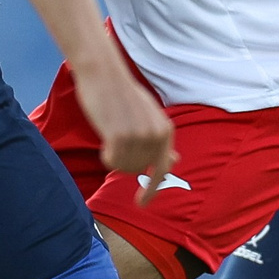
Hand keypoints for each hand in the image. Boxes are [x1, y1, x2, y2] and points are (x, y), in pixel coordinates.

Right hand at [71, 53, 174, 199]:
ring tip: (111, 135)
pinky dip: (106, 155)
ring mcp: (139, 137)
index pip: (162, 169)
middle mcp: (156, 135)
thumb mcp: (150, 117)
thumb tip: (174, 162)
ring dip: (114, 157)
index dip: (152, 190)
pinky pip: (111, 161)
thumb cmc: (124, 95)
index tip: (141, 204)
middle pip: (138, 169)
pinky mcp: (119, 136)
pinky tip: (105, 140)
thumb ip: (160, 140)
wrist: (104, 74)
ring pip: (124, 167)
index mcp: (166, 130)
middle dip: (125, 163)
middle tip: (115, 142)